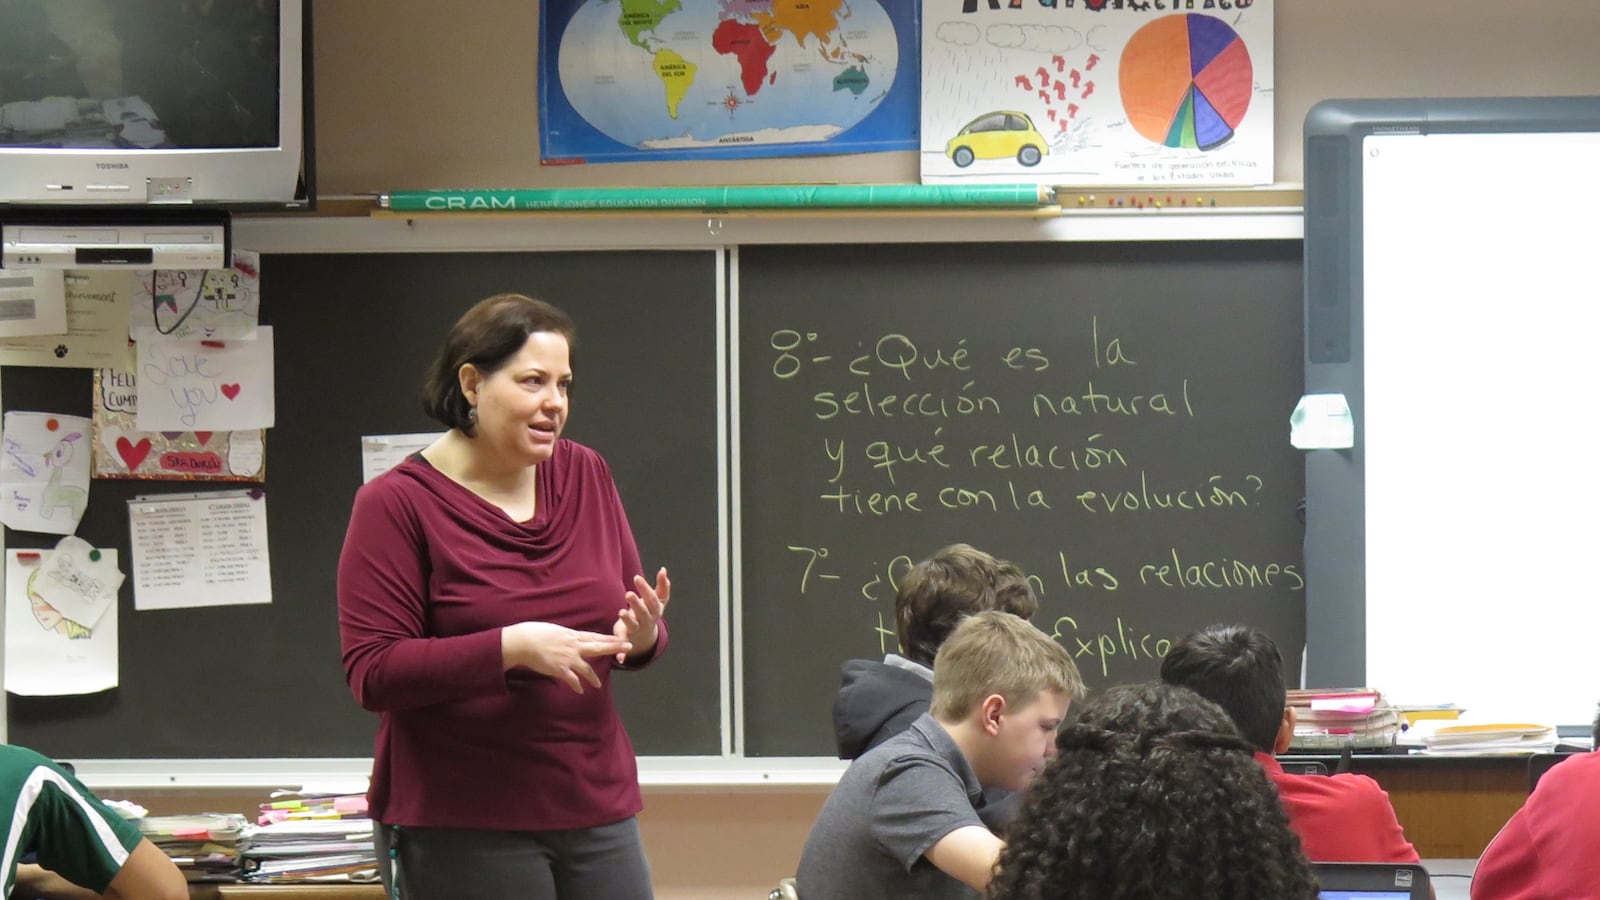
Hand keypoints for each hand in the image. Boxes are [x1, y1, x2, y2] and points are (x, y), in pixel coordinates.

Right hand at [502, 621, 631, 693]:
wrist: (523, 641)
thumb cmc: (535, 633)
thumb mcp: (555, 631)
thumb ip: (566, 637)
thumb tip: (572, 640)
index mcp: (572, 635)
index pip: (595, 636)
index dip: (609, 638)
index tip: (621, 638)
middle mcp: (573, 646)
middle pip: (598, 646)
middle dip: (614, 647)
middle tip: (629, 646)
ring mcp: (568, 658)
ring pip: (586, 668)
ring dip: (593, 677)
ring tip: (598, 684)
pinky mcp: (559, 669)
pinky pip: (572, 680)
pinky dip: (577, 685)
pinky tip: (580, 690)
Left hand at [613, 567, 669, 662]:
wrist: (645, 636)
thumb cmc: (649, 613)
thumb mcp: (658, 601)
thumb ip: (662, 586)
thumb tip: (664, 570)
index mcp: (654, 609)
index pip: (652, 598)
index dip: (646, 588)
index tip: (636, 577)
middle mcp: (647, 619)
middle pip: (643, 611)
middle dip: (637, 603)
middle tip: (628, 593)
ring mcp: (637, 629)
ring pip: (633, 625)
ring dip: (628, 620)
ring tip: (621, 612)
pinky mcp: (627, 638)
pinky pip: (624, 643)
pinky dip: (623, 653)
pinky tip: (620, 658)